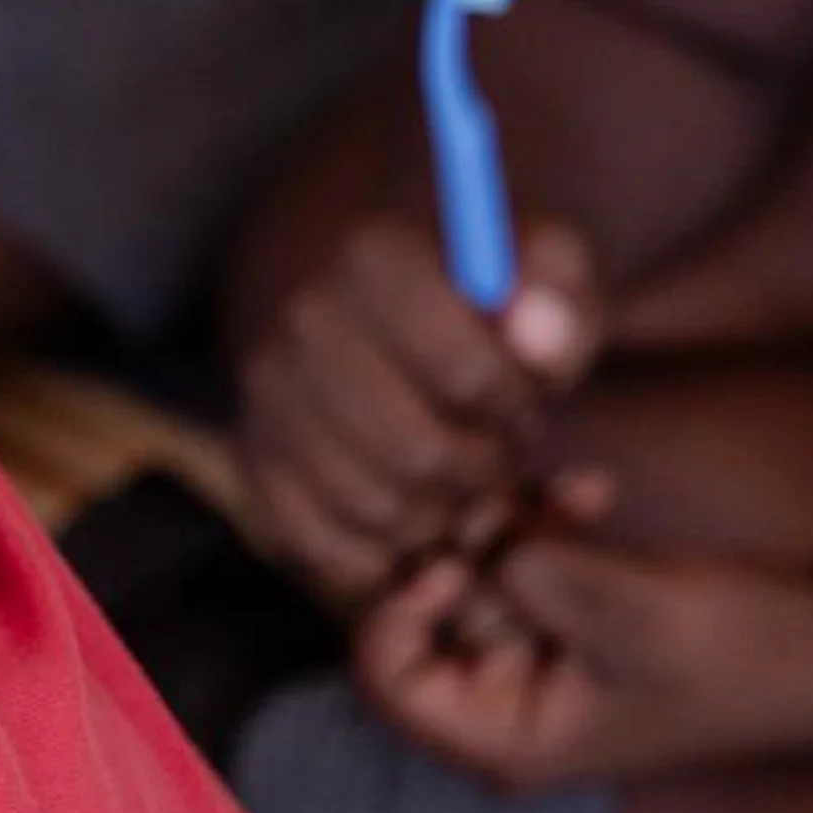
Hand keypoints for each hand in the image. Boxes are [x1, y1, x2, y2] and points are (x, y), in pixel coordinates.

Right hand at [238, 216, 605, 610]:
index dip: (515, 409)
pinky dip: (380, 555)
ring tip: (463, 483)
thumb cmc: (492, 300)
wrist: (396, 310)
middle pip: (420, 454)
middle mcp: (305, 319)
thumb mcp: (548, 273)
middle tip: (499, 454)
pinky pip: (318, 544)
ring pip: (374, 507)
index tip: (525, 401)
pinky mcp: (251, 455)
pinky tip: (415, 522)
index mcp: (378, 256)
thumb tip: (540, 341)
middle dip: (481, 470)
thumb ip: (561, 299)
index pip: (466, 373)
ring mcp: (268, 393)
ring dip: (439, 517)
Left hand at [354, 537, 812, 788]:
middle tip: (510, 506)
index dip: (394, 613)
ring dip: (505, 524)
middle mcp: (503, 711)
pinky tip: (591, 489)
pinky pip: (517, 562)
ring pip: (467, 578)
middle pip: (418, 623)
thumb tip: (475, 548)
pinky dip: (542, 521)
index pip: (384, 683)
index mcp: (504, 742)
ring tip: (563, 493)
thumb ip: (537, 580)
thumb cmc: (739, 648)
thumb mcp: (629, 613)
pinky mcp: (564, 618)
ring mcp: (534, 662)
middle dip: (460, 553)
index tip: (451, 561)